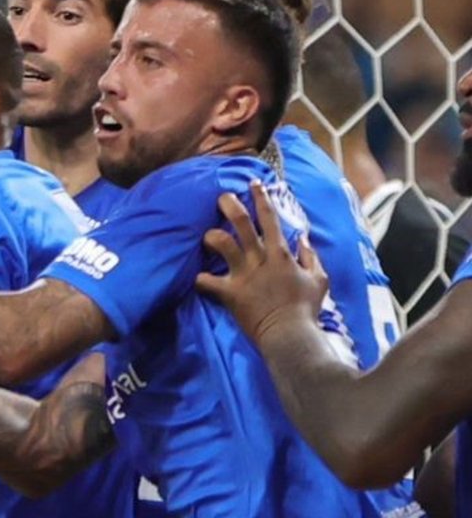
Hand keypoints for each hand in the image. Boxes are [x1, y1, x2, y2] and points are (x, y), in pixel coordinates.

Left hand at [196, 180, 327, 343]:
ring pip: (222, 244)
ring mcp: (243, 275)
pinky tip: (198, 277)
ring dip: (211, 237)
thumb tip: (303, 237)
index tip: (253, 184)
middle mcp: (260, 259)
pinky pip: (207, 281)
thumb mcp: (319, 278)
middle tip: (221, 197)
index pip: (270, 218)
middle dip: (230, 205)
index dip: (261, 198)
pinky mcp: (230, 293)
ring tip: (206, 236)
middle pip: (242, 223)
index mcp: (281, 253)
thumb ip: (311, 256)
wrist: (289, 334)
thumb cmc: (305, 308)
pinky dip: (200, 278)